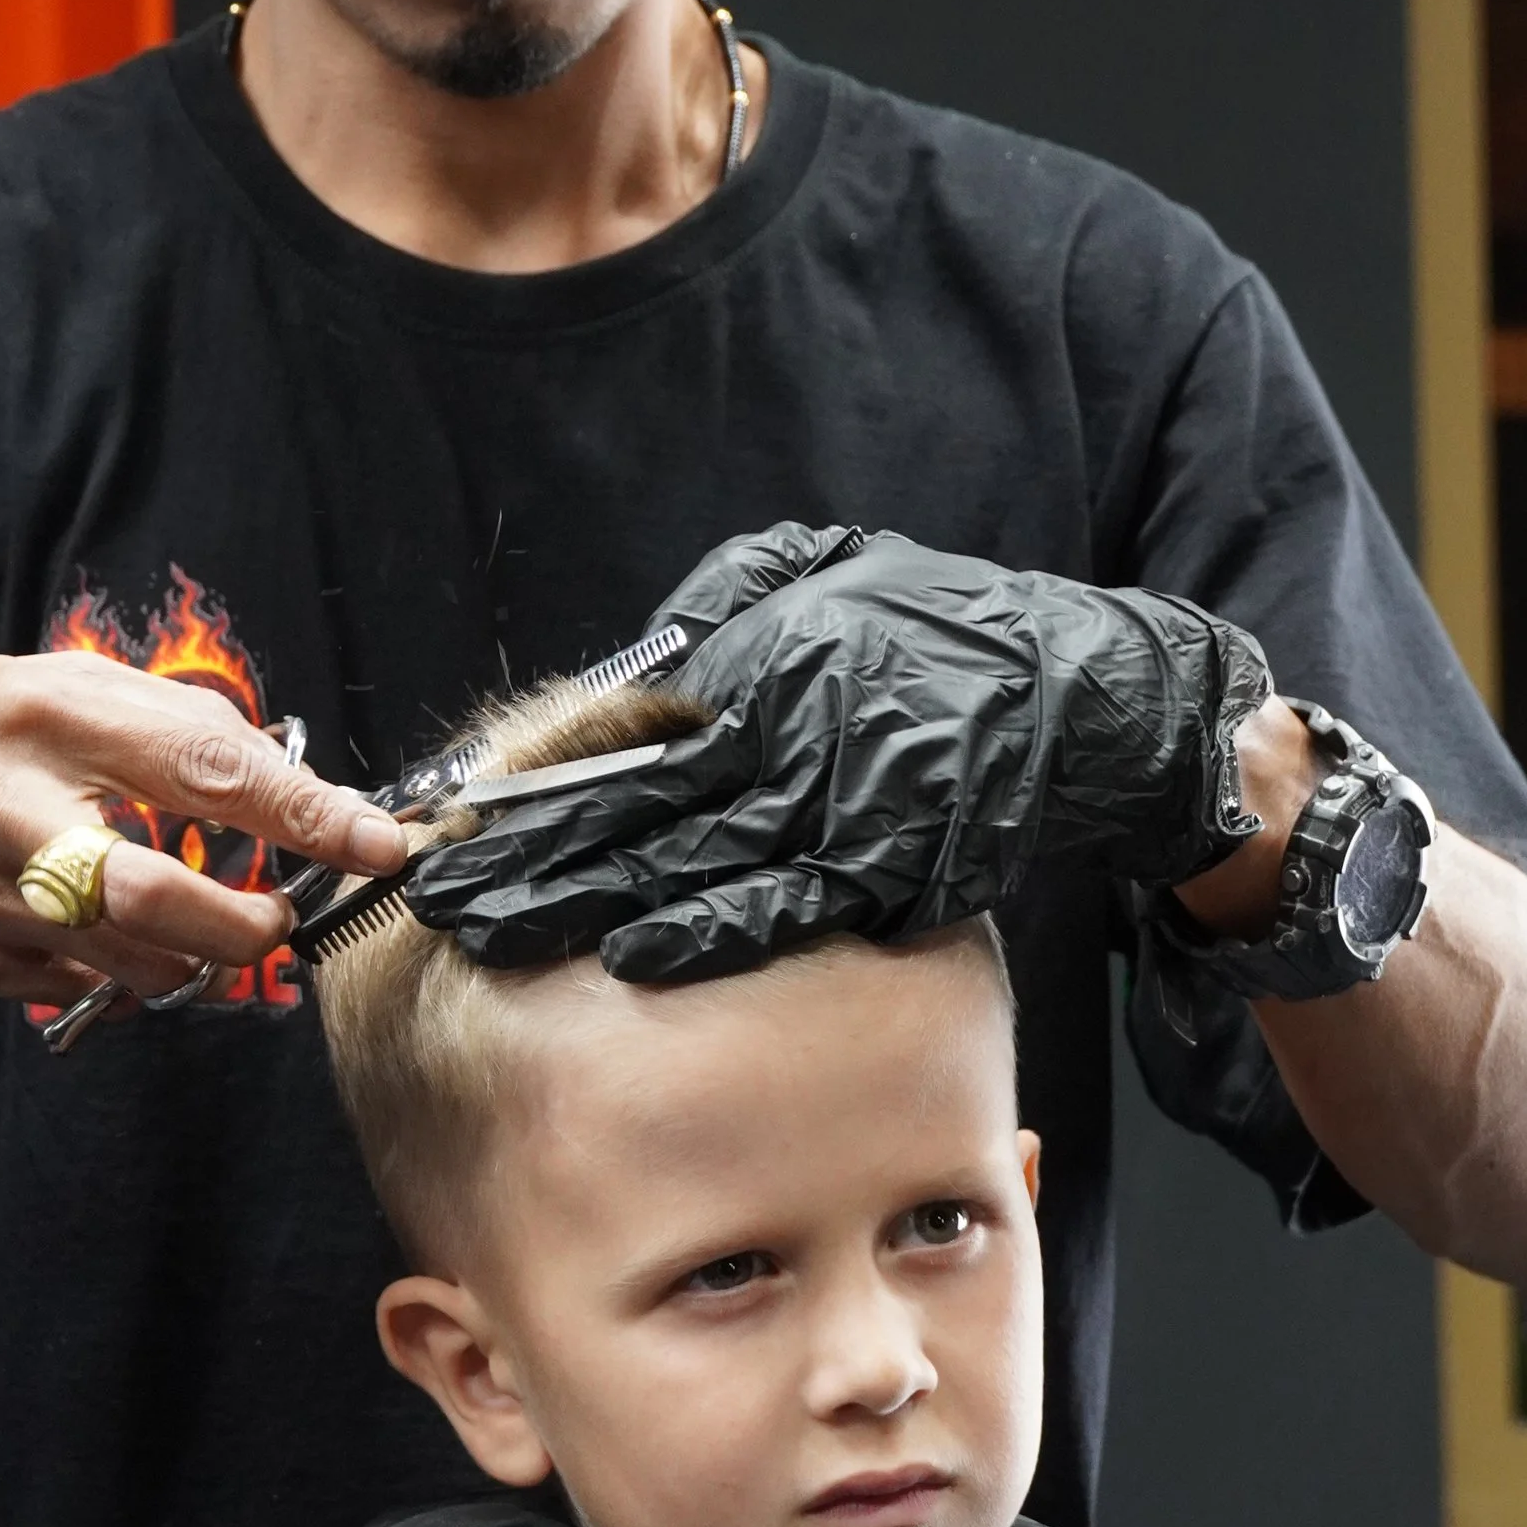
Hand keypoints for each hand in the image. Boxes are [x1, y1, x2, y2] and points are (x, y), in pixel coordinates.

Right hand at [0, 653, 407, 1009]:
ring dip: (195, 957)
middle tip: (278, 913)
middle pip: (168, 893)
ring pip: (133, 958)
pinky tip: (112, 940)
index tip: (376, 840)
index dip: (309, 811)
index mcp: (44, 711)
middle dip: (249, 921)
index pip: (208, 764)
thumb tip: (261, 767)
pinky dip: (119, 973)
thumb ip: (142, 721)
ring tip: (206, 929)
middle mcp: (14, 805)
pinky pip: (79, 986)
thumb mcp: (30, 682)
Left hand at [406, 524, 1272, 980]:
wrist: (1090, 700)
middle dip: (526, 852)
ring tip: (491, 933)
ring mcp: (838, 800)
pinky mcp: (892, 860)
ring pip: (689, 860)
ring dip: (582, 900)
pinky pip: (784, 903)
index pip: (623, 728)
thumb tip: (636, 657)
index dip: (535, 778)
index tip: (454, 813)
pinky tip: (633, 951)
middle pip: (632, 802)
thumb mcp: (830, 575)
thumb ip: (728, 604)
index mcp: (763, 659)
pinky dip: (708, 926)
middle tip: (436, 893)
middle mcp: (789, 729)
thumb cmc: (944, 635)